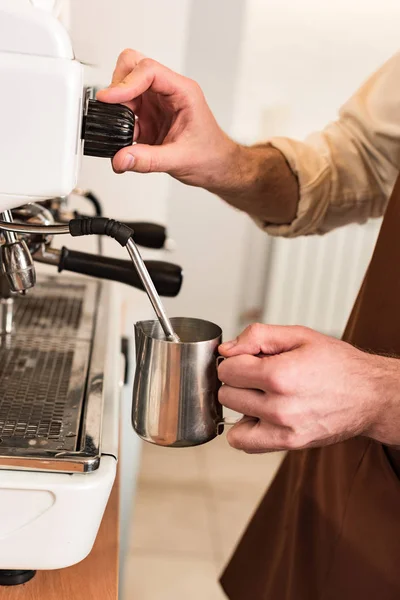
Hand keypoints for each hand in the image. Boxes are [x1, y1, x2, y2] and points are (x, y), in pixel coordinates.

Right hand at [97, 49, 238, 188]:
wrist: (217, 167)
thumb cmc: (210, 155)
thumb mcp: (179, 160)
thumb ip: (147, 160)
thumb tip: (121, 159)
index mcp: (183, 92)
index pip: (149, 71)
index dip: (125, 82)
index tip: (109, 98)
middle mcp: (169, 92)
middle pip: (134, 68)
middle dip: (118, 87)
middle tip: (113, 110)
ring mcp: (158, 103)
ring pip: (127, 88)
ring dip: (118, 108)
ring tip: (122, 131)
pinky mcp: (150, 117)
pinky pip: (127, 111)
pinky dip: (120, 124)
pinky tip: (127, 141)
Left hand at [218, 323, 399, 452]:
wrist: (369, 394)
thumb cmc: (337, 364)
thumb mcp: (299, 335)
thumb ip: (257, 336)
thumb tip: (226, 349)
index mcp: (280, 375)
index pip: (227, 369)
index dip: (235, 360)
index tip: (249, 359)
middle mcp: (279, 406)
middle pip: (226, 393)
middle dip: (238, 380)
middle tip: (259, 375)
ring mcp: (283, 429)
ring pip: (232, 416)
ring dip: (242, 403)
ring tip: (263, 394)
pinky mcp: (288, 444)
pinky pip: (243, 442)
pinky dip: (245, 429)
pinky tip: (260, 414)